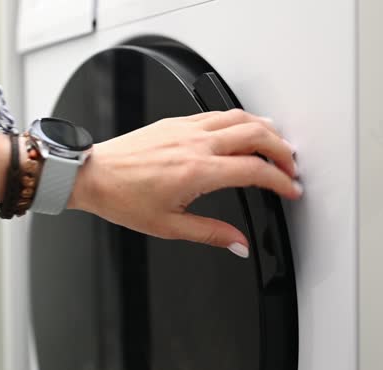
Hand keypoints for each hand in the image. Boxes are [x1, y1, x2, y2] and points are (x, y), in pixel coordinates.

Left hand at [68, 109, 301, 257]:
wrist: (92, 175)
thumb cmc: (121, 198)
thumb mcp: (168, 227)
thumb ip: (211, 235)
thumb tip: (239, 244)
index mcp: (198, 171)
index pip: (255, 170)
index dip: (281, 181)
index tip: (290, 190)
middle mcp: (196, 144)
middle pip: (257, 134)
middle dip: (283, 150)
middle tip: (290, 167)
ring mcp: (186, 128)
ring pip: (240, 116)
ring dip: (266, 128)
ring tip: (277, 144)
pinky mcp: (176, 121)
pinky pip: (217, 113)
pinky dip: (240, 118)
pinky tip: (243, 127)